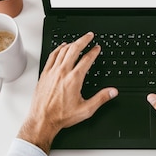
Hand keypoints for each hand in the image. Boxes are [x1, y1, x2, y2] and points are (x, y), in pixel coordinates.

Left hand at [17, 32, 117, 152]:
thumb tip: (113, 91)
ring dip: (71, 43)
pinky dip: (58, 49)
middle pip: (74, 49)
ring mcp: (52, 72)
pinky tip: (61, 47)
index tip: (97, 48)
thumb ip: (101, 98)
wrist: (42, 120)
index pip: (86, 59)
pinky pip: (52, 56)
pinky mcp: (44, 74)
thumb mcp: (86, 110)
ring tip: (77, 41)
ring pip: (62, 51)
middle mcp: (62, 72)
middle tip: (89, 35)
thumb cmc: (61, 116)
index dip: (93, 51)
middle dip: (83, 40)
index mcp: (74, 79)